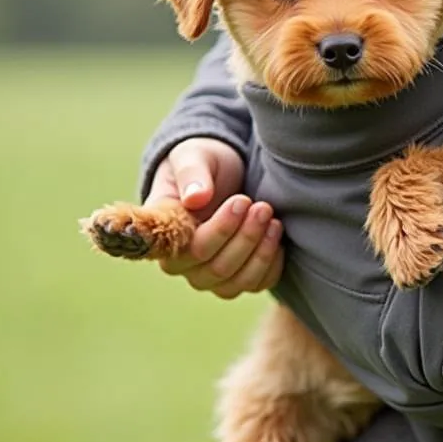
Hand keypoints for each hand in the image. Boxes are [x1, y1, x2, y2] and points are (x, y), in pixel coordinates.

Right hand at [145, 138, 283, 298]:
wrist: (225, 170)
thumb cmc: (203, 162)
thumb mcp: (194, 156)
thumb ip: (192, 173)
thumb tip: (195, 198)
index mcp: (165, 233)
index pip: (189, 248)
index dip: (219, 231)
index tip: (241, 201)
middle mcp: (183, 263)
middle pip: (216, 268)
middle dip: (245, 237)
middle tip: (263, 207)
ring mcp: (210, 274)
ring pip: (235, 282)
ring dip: (260, 253)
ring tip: (273, 220)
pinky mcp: (238, 276)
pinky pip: (255, 285)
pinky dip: (270, 266)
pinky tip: (277, 237)